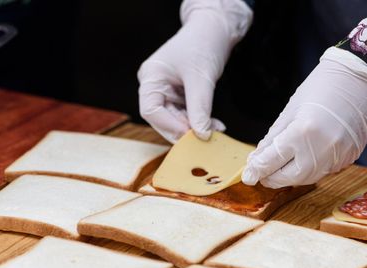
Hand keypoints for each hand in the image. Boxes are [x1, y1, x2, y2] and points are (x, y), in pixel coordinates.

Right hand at [138, 0, 251, 142]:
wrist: (215, 29)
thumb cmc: (203, 44)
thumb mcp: (201, 78)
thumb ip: (199, 108)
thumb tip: (201, 134)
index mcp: (151, 77)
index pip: (151, 110)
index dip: (169, 125)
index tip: (190, 134)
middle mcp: (155, 85)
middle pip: (161, 118)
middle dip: (182, 130)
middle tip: (202, 139)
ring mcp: (167, 90)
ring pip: (175, 119)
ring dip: (194, 128)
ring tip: (214, 132)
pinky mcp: (180, 94)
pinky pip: (186, 114)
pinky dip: (199, 121)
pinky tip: (214, 126)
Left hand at [242, 47, 366, 187]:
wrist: (358, 79)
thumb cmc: (321, 88)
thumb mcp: (289, 111)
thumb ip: (272, 139)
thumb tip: (256, 160)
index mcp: (302, 132)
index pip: (272, 161)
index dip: (257, 170)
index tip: (248, 176)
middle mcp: (322, 149)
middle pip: (290, 177)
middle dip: (273, 178)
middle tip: (262, 174)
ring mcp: (339, 156)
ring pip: (307, 178)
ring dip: (291, 176)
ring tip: (281, 167)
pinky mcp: (350, 158)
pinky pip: (324, 171)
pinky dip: (310, 169)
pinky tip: (304, 159)